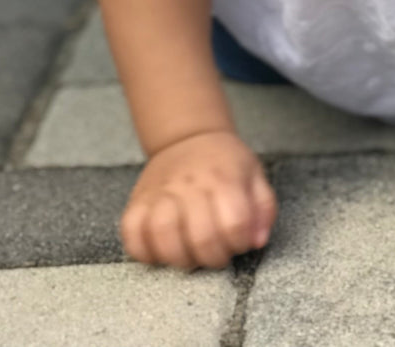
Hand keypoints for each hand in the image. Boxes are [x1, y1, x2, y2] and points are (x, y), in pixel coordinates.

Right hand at [119, 129, 277, 270]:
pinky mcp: (137, 201)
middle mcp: (191, 184)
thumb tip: (257, 241)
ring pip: (162, 234)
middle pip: (201, 236)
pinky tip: (160, 251)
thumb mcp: (255, 176)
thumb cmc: (225, 163)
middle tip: (215, 255)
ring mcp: (161, 192)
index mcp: (225, 179)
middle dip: (212, 258)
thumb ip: (263, 210)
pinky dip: (143, 251)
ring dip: (177, 257)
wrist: (189, 137)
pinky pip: (131, 232)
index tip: (239, 242)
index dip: (239, 243)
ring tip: (188, 256)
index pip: (235, 224)